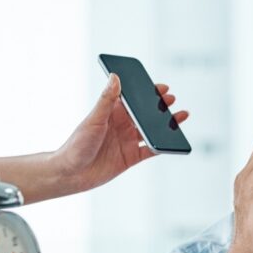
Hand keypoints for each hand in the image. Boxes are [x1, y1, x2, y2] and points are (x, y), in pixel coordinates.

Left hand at [52, 74, 189, 192]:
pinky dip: (162, 146)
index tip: (160, 87)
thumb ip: (107, 99)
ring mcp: (127, 141)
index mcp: (112, 114)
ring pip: (151, 130)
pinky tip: (172, 141)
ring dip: (165, 124)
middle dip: (159, 107)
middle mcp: (121, 126)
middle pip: (145, 114)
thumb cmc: (76, 145)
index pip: (132, 99)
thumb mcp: (94, 119)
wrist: (72, 174)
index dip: (146, 93)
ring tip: (180, 116)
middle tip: (171, 99)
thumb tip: (115, 77)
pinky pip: (151, 150)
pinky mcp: (131, 157)